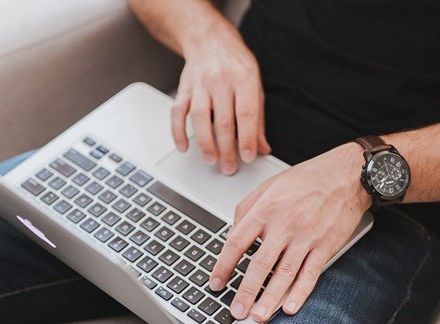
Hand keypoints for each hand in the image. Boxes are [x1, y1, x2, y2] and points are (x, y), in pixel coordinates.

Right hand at [172, 25, 271, 174]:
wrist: (210, 41)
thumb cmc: (235, 65)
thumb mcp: (255, 86)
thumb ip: (258, 119)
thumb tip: (262, 148)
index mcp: (244, 78)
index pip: (246, 113)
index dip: (247, 138)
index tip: (249, 156)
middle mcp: (221, 80)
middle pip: (223, 120)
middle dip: (227, 148)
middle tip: (229, 167)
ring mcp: (200, 84)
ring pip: (200, 117)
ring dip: (205, 142)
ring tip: (211, 159)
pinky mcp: (184, 89)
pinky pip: (177, 112)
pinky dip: (178, 131)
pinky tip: (184, 146)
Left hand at [208, 143, 371, 321]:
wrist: (347, 175)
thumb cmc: (307, 180)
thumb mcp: (269, 186)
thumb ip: (246, 209)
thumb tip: (231, 234)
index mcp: (265, 209)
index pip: (236, 241)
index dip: (223, 265)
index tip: (216, 282)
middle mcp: (284, 224)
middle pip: (259, 264)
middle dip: (245, 291)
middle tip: (235, 311)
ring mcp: (306, 237)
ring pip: (284, 274)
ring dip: (269, 298)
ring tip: (258, 316)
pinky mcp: (325, 246)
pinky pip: (310, 274)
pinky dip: (300, 293)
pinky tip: (289, 307)